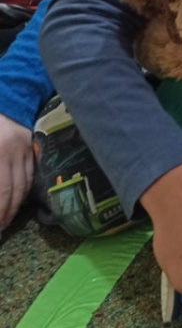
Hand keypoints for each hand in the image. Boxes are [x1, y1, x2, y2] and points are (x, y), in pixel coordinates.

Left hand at [0, 113, 33, 230]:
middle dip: (4, 213)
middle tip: (0, 228)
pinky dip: (25, 191)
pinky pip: (31, 174)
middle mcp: (11, 153)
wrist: (4, 98)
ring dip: (16, 206)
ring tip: (7, 221)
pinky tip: (19, 202)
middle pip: (10, 191)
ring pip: (23, 185)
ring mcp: (24, 150)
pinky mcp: (32, 148)